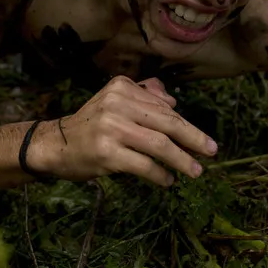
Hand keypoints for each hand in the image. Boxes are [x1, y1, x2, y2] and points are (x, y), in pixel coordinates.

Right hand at [28, 76, 217, 186]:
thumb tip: (174, 101)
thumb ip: (144, 96)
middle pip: (166, 123)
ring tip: (195, 171)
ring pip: (159, 145)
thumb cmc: (90, 125)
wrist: (54, 145)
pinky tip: (168, 180)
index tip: (204, 140)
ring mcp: (111, 128)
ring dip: (182, 160)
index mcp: (122, 88)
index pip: (164, 108)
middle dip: (194, 138)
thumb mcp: (114, 102)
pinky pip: (143, 165)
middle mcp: (117, 103)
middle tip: (212, 151)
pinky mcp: (106, 152)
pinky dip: (160, 174)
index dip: (187, 125)